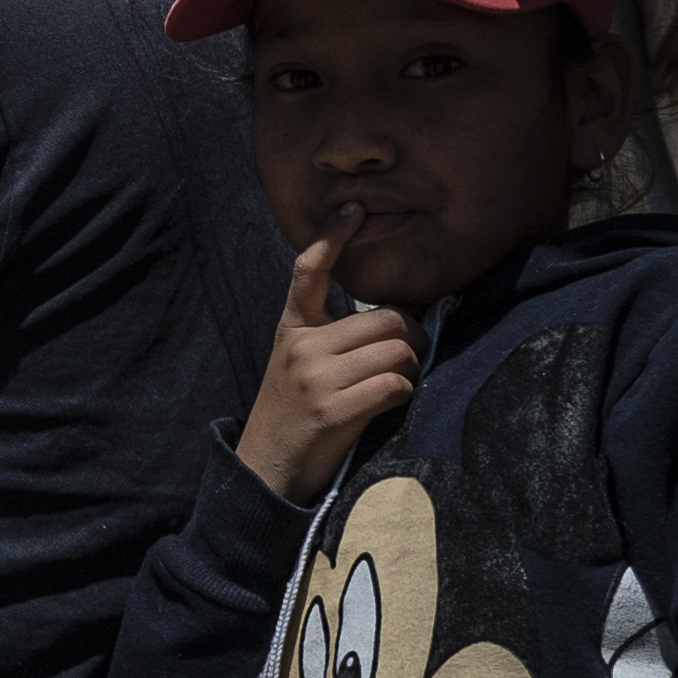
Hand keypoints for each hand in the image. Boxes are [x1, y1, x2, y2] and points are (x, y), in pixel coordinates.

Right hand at [233, 223, 417, 498]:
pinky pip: (394, 385)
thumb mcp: (298, 364)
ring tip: (397, 383)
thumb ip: (334, 337)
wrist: (265, 470)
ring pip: (398, 350)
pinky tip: (388, 404)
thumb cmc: (294, 414)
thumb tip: (398, 317)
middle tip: (408, 358)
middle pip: (388, 319)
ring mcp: (315, 377)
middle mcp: (302, 346)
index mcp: (292, 328)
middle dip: (411, 338)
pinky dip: (403, 394)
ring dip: (412, 369)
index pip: (309, 270)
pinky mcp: (331, 409)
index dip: (333, 236)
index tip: (353, 207)